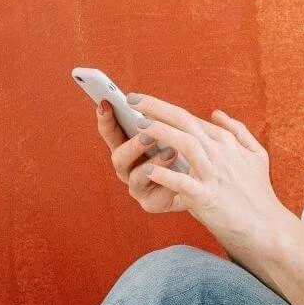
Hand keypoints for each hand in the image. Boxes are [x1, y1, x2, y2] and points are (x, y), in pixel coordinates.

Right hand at [96, 98, 183, 213]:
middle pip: (118, 158)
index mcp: (128, 147)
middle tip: (148, 134)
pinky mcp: (153, 203)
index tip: (105, 103)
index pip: (111, 132)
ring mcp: (138, 187)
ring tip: (171, 152)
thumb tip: (141, 101)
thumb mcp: (170, 134)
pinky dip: (168, 184)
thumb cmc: (180, 154)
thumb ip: (157, 120)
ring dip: (153, 163)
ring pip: (137, 177)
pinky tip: (181, 174)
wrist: (198, 185)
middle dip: (132, 146)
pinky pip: (158, 196)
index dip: (106, 120)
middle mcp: (128, 168)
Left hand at [99, 93, 291, 245]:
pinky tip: (148, 170)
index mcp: (226, 142)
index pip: (191, 118)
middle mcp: (220, 153)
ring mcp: (214, 174)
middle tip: (133, 99)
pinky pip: (184, 183)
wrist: (266, 226)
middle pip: (185, 122)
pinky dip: (166, 175)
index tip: (143, 102)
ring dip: (161, 133)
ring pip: (186, 144)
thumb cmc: (258, 193)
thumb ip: (238, 131)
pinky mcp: (208, 197)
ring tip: (139, 127)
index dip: (164, 108)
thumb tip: (217, 113)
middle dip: (157, 108)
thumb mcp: (256, 155)